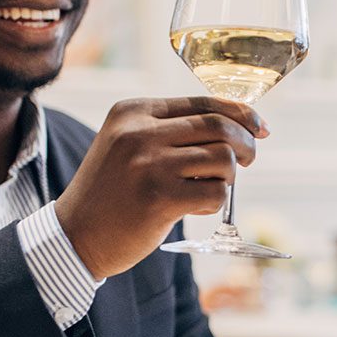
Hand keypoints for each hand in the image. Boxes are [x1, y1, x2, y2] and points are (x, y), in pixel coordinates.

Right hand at [56, 97, 268, 278]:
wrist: (75, 234)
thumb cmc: (112, 192)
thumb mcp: (128, 144)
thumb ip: (172, 131)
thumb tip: (239, 126)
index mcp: (134, 111)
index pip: (203, 102)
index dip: (241, 113)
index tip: (260, 128)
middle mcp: (140, 132)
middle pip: (220, 127)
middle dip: (246, 144)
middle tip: (248, 161)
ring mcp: (149, 165)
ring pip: (223, 159)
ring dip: (228, 177)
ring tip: (209, 188)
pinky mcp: (160, 199)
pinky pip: (216, 194)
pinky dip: (216, 203)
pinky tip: (195, 207)